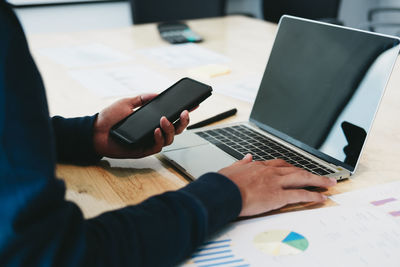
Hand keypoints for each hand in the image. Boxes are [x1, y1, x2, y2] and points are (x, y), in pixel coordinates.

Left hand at [93, 94, 189, 158]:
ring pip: (170, 138)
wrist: (94, 131)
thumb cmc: (109, 118)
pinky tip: (156, 130)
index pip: (172, 116)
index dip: (184, 112)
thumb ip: (142, 98)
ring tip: (164, 120)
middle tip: (184, 112)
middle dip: (184, 121)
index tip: (194, 104)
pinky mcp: (143, 150)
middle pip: (176, 129)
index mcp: (152, 120)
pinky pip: (157, 146)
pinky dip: (159, 138)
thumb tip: (158, 93)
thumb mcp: (127, 102)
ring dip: (170, 128)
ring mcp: (149, 141)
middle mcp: (154, 131)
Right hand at [218, 154, 336, 216]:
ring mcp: (275, 183)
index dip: (292, 168)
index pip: (280, 165)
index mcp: (259, 166)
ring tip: (329, 183)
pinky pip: (300, 194)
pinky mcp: (278, 195)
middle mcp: (270, 172)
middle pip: (296, 169)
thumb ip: (241, 162)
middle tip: (323, 176)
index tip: (298, 170)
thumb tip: (247, 157)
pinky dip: (313, 195)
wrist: (223, 192)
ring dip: (318, 180)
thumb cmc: (224, 184)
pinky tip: (321, 197)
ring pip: (302, 178)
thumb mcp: (231, 168)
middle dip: (311, 173)